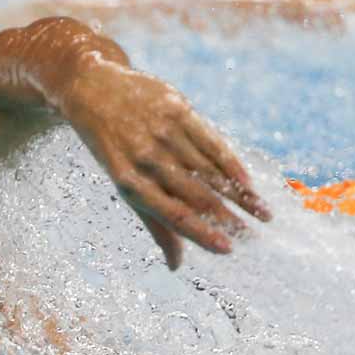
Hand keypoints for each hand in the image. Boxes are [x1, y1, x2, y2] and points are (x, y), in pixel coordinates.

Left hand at [62, 60, 271, 268]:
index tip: (229, 249)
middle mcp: (146, 158)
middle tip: (255, 236)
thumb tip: (175, 266)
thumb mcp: (123, 183)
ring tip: (263, 213)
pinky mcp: (176, 109)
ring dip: (239, 195)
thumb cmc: (111, 146)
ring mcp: (163, 132)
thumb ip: (154, 222)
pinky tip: (248, 182)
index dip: (202, 234)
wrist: (91, 88)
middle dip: (230, 219)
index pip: (173, 215)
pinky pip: (211, 141)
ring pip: (210, 171)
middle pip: (197, 195)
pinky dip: (232, 164)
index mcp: (129, 182)